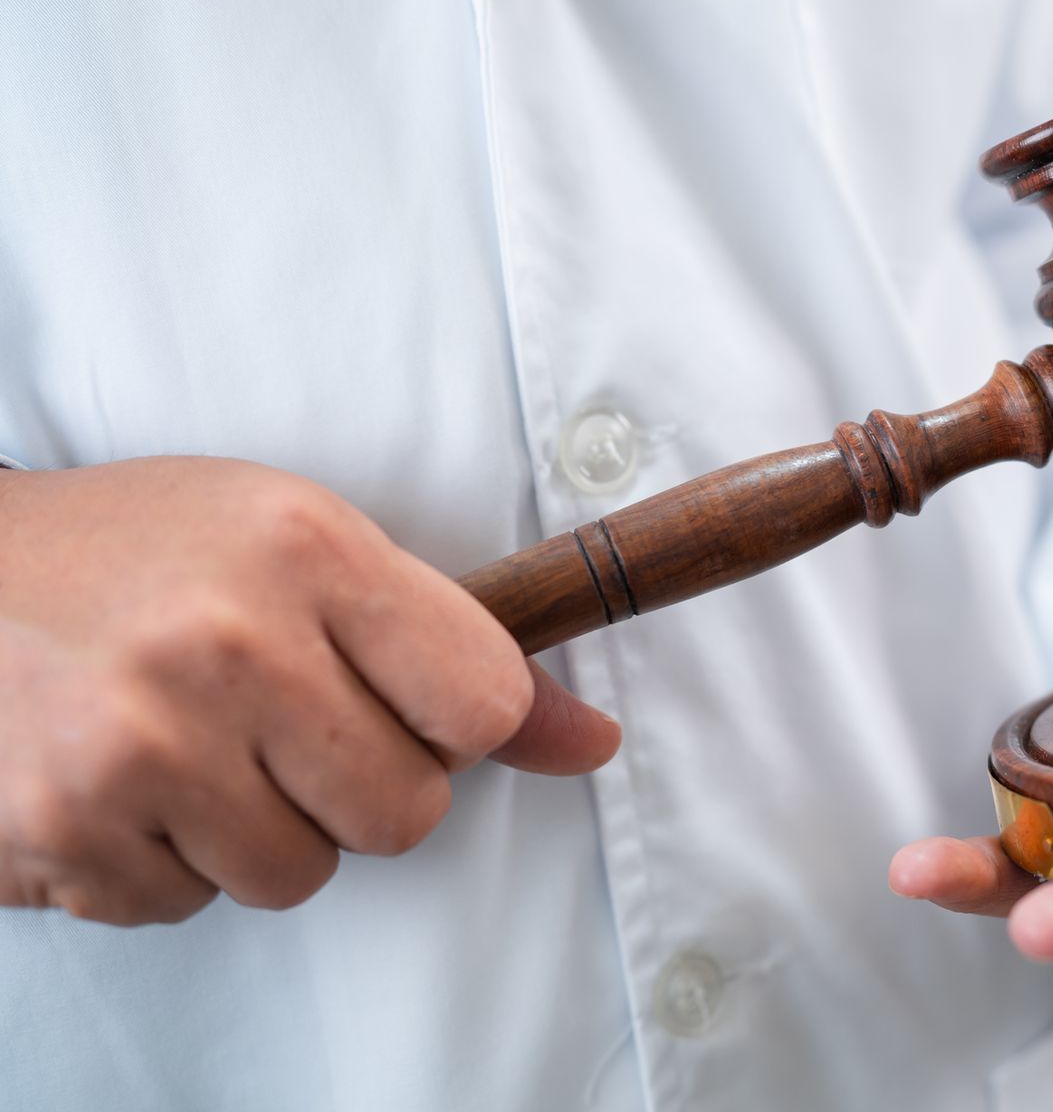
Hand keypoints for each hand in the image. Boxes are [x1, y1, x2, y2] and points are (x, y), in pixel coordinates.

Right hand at [0, 457, 620, 925]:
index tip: (414, 704)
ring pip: (300, 875)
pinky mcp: (63, 830)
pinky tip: (126, 781)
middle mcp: (226, 645)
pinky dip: (167, 863)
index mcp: (307, 550)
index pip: (485, 703)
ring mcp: (137, 745)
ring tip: (198, 745)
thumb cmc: (145, 553)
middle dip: (361, 786)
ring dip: (262, 830)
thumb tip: (590, 742)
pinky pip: (187, 907)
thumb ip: (457, 644)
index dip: (459, 722)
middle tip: (287, 724)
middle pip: (405, 813)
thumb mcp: (306, 545)